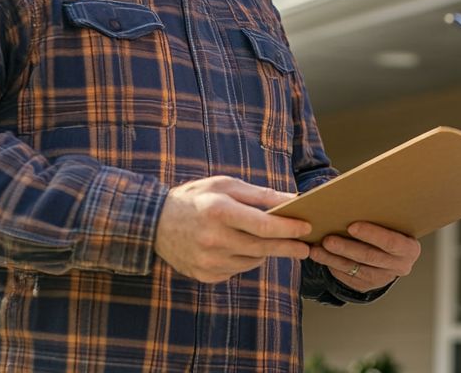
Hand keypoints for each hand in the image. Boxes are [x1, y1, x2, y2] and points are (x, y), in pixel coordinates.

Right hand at [154, 176, 312, 282]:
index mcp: (219, 211)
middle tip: (305, 248)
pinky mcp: (204, 275)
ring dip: (266, 252)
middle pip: (262, 247)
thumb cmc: (196, 198)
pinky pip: (236, 270)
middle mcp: (213, 239)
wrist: (154, 223)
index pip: (263, 224)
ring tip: (273, 242)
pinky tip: (244, 248)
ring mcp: (207, 261)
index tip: (306, 227)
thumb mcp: (226, 185)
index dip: (288, 228)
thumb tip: (293, 199)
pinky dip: (246, 260)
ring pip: (251, 261)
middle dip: (288, 247)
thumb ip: (260, 194)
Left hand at [308, 221, 421, 292]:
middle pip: (370, 257)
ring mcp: (383, 278)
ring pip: (355, 268)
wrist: (392, 251)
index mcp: (409, 248)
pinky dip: (333, 266)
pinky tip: (322, 256)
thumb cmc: (390, 228)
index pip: (391, 242)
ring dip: (333, 258)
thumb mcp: (394, 222)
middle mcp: (399, 266)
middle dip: (346, 248)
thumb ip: (382, 215)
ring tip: (317, 248)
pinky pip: (348, 277)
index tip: (351, 226)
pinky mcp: (367, 286)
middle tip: (328, 239)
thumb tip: (357, 198)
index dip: (371, 234)